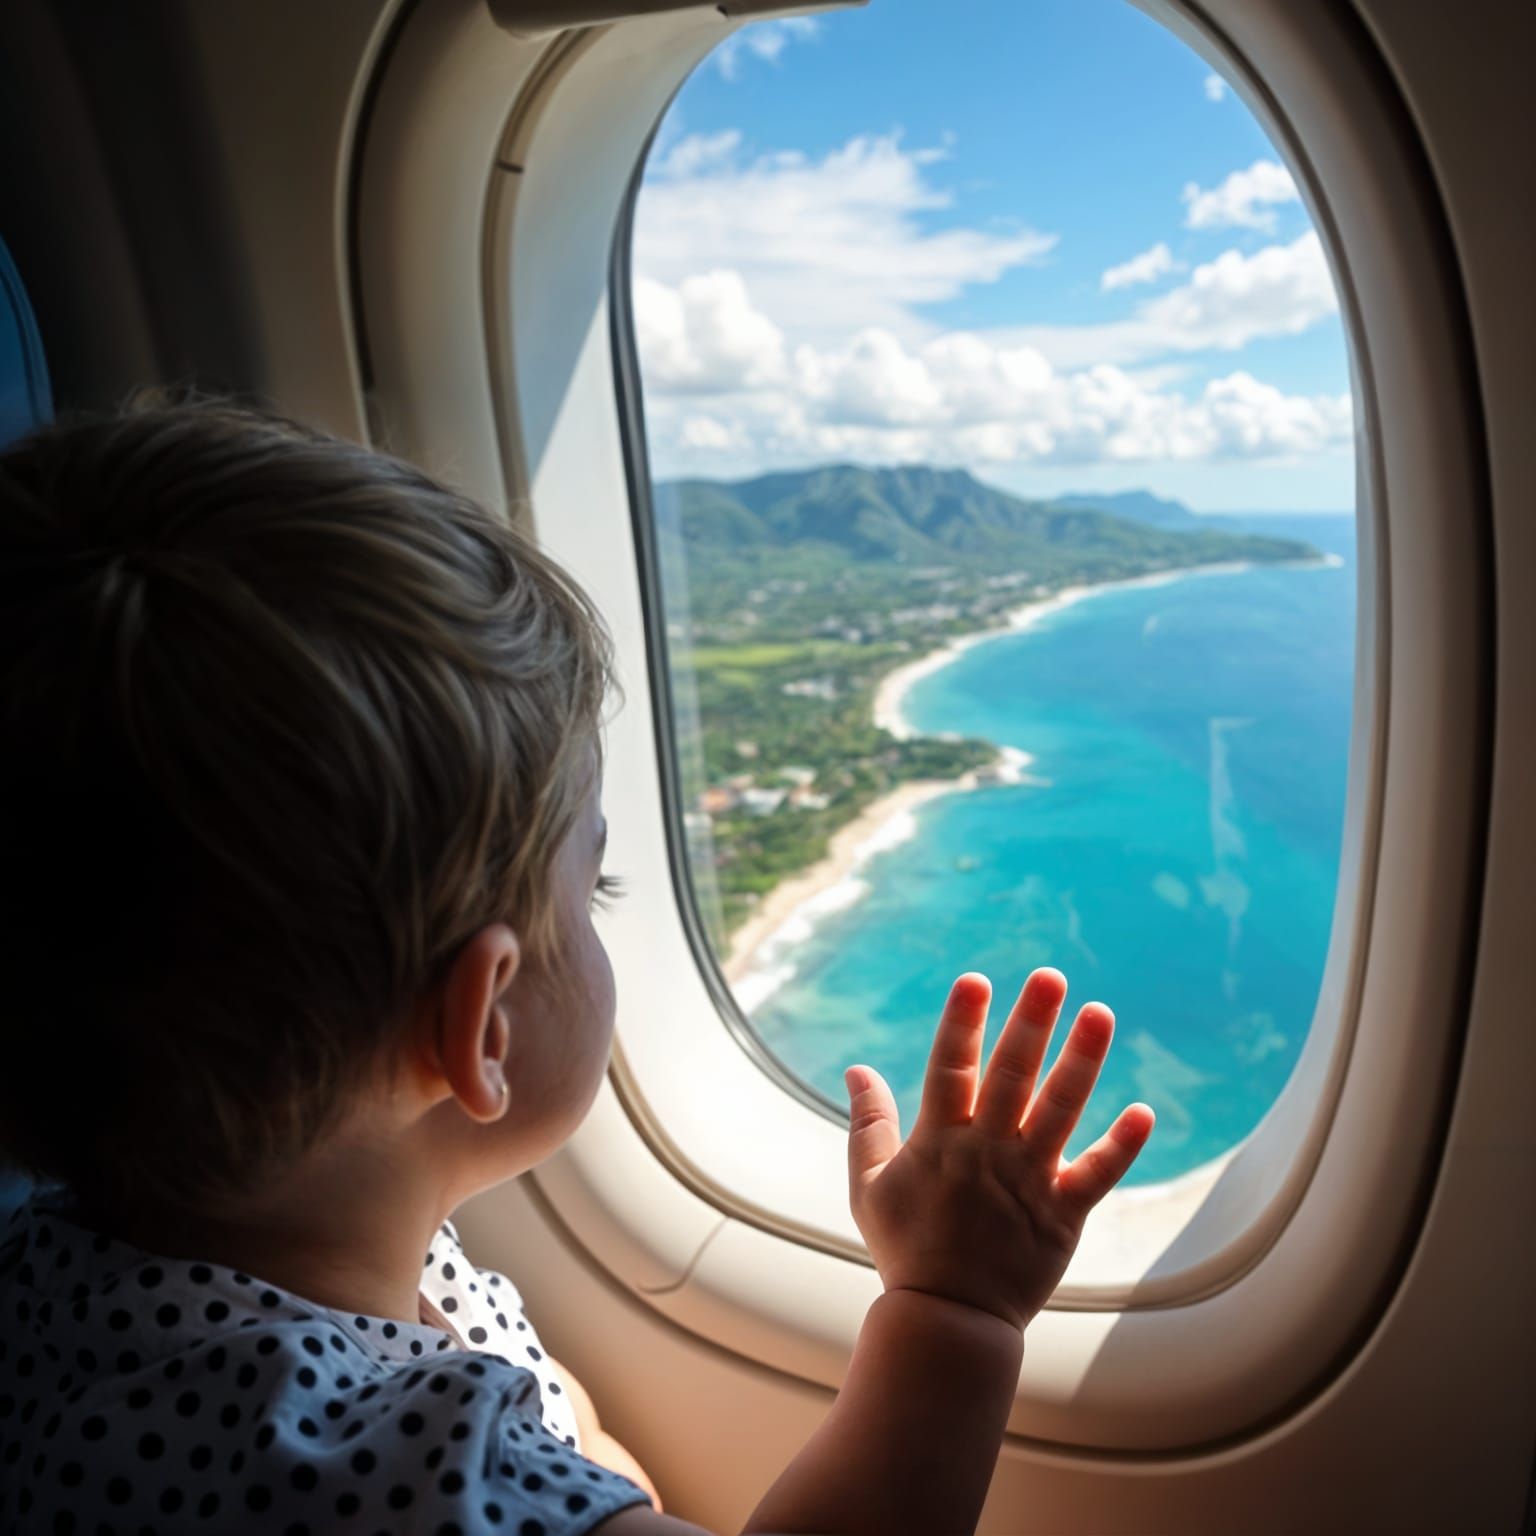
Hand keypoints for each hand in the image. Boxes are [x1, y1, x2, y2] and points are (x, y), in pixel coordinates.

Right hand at [844, 968, 1153, 1330]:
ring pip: (1061, 1110)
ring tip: (1101, 1013)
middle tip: (1051, 976)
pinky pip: (1098, 1175)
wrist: (949, 1320)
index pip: (950, 1067)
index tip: (976, 980)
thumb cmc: (905, 1248)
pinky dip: (1122, 1145)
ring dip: (1082, 1060)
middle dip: (1031, 1021)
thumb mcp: (870, 1184)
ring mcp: (1028, 1181)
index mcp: (940, 1140)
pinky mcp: (1062, 1215)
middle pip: (1013, 1074)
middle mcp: (987, 1151)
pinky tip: (1145, 1111)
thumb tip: (856, 1068)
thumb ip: (868, 1123)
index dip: (963, 1022)